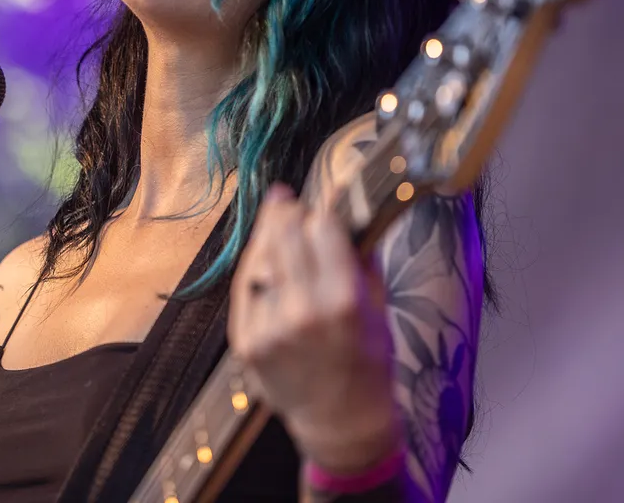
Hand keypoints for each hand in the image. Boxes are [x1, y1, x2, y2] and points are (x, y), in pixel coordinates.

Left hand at [228, 183, 402, 472]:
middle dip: (290, 213)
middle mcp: (303, 310)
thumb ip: (361, 259)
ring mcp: (268, 326)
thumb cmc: (368, 361)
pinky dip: (255, 267)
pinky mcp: (245, 340)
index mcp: (344, 301)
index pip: (323, 226)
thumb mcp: (379, 307)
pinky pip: (244, 286)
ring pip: (259, 255)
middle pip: (285, 232)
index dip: (322, 211)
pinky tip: (264, 258)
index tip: (322, 207)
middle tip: (292, 204)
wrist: (341, 420)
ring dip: (269, 234)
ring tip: (277, 222)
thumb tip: (346, 211)